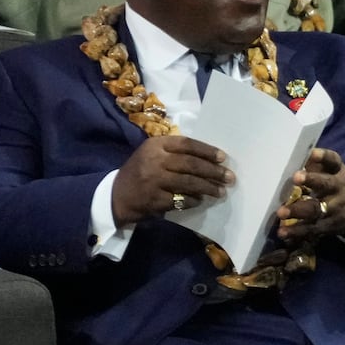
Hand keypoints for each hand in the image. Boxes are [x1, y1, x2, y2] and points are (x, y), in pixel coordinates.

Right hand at [111, 136, 233, 226]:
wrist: (115, 196)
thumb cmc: (141, 172)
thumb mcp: (153, 154)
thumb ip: (176, 152)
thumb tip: (210, 159)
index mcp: (155, 145)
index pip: (187, 144)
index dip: (207, 151)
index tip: (223, 158)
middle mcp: (154, 160)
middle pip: (191, 164)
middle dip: (213, 171)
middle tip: (229, 177)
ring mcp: (153, 180)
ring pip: (188, 182)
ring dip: (208, 187)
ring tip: (221, 191)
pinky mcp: (154, 199)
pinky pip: (180, 200)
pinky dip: (193, 201)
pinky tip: (200, 201)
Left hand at [275, 148, 344, 242]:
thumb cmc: (337, 186)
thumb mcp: (333, 173)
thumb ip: (316, 166)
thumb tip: (290, 157)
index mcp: (339, 172)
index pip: (333, 161)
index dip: (324, 157)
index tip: (313, 153)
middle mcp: (340, 189)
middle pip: (326, 184)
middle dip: (311, 180)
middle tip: (295, 178)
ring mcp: (336, 209)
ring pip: (317, 210)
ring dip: (298, 211)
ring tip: (281, 213)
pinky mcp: (331, 226)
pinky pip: (313, 228)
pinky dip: (297, 231)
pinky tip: (283, 232)